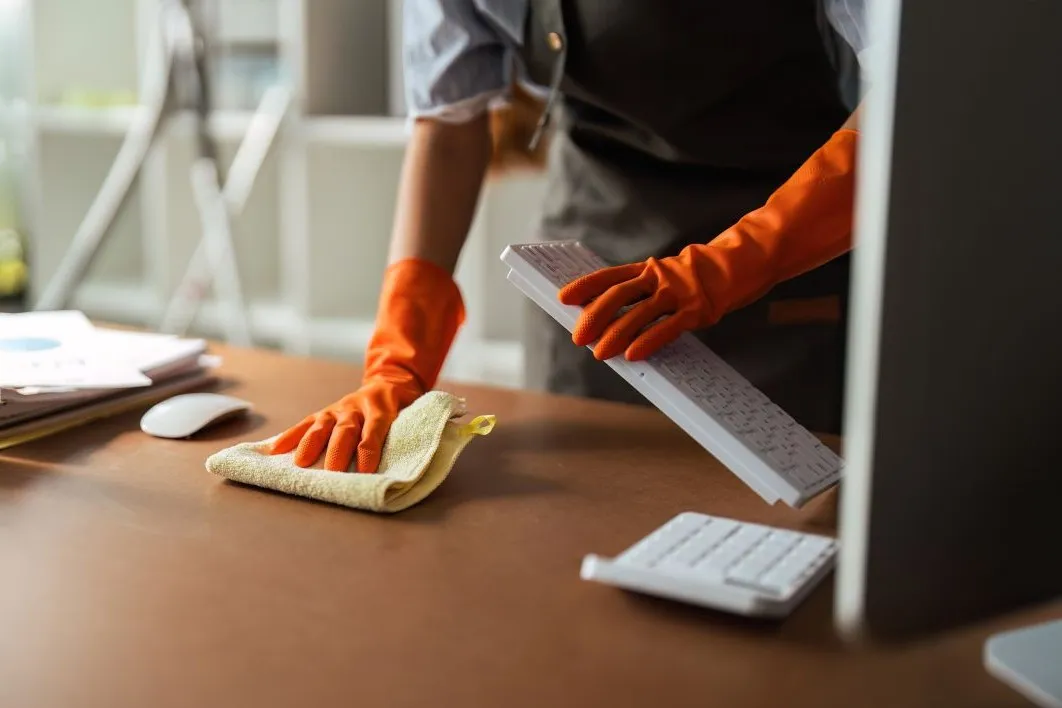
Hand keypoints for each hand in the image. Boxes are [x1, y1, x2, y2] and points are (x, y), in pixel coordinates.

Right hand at [268, 379, 420, 472]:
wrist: (390, 381)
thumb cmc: (402, 408)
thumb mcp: (411, 417)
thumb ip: (404, 435)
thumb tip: (403, 468)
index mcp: (382, 408)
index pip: (375, 429)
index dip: (370, 450)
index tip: (365, 471)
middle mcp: (358, 406)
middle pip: (346, 428)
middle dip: (338, 451)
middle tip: (332, 472)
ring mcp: (338, 408)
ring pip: (323, 424)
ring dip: (311, 444)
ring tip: (300, 463)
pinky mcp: (325, 412)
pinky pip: (306, 424)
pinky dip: (290, 436)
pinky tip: (275, 449)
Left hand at [559, 128, 858, 361]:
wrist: (747, 259)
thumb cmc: (706, 273)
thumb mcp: (672, 276)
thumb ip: (648, 292)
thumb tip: (618, 317)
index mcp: (650, 269)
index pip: (609, 277)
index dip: (584, 287)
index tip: (562, 298)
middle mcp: (659, 277)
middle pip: (616, 296)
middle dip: (593, 317)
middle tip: (577, 337)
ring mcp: (678, 291)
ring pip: (638, 314)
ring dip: (615, 334)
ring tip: (599, 353)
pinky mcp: (697, 307)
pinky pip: (667, 327)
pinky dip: (647, 341)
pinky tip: (633, 355)